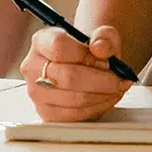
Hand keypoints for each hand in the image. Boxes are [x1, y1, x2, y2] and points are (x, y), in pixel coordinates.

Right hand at [19, 25, 133, 121]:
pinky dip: (96, 108)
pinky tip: (106, 98)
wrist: (84, 65)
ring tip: (116, 88)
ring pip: (73, 99)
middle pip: (68, 76)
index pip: (59, 47)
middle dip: (101, 80)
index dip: (87, 55)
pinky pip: (74, 116)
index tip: (106, 61)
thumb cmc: (89, 50)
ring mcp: (37, 92)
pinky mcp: (46, 113)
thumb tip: (100, 48)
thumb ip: (104, 37)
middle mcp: (32, 67)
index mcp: (41, 41)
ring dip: (102, 95)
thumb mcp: (101, 35)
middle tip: (118, 79)